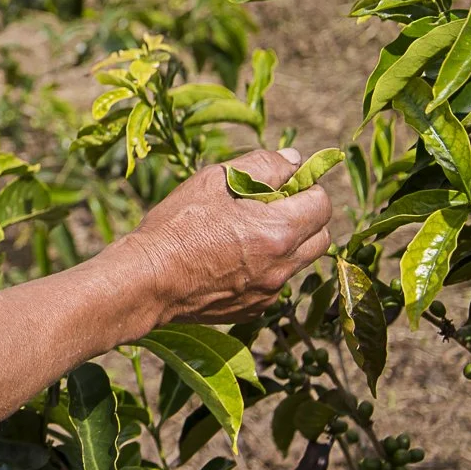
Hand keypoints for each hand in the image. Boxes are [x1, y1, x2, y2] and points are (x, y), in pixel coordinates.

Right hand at [125, 147, 333, 322]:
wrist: (147, 280)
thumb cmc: (178, 225)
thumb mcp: (216, 180)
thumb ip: (263, 165)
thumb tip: (294, 160)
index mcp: (280, 231)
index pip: (322, 204)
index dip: (306, 188)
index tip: (283, 185)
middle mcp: (282, 267)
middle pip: (321, 238)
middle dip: (306, 218)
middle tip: (271, 207)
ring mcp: (269, 292)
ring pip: (298, 262)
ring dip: (287, 244)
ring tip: (248, 233)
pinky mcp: (253, 309)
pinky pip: (274, 284)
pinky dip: (265, 268)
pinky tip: (231, 259)